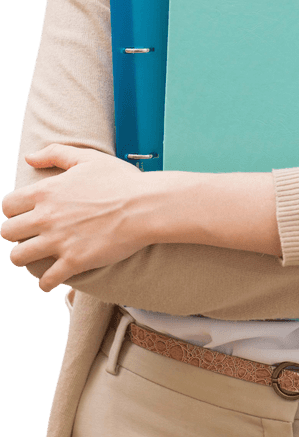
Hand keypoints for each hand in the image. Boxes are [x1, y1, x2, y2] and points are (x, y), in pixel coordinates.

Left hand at [0, 144, 153, 292]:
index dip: (14, 210)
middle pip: (7, 232)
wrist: (145, 206)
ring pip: (18, 257)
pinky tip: (52, 280)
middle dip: (16, 234)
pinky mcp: (74, 261)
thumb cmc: (120, 180)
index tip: (25, 215)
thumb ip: (54, 153)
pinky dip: (46, 283)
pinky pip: (46, 280)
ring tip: (36, 257)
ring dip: (25, 258)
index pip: (8, 205)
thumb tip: (29, 158)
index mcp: (46, 191)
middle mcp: (46, 217)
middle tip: (30, 236)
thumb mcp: (87, 158)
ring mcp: (59, 241)